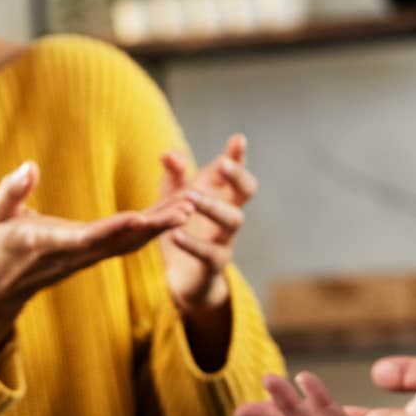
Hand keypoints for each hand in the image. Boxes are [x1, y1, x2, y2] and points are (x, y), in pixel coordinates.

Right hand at [0, 161, 189, 357]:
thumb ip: (12, 192)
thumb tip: (30, 166)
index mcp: (46, 243)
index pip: (84, 238)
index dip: (112, 229)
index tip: (138, 218)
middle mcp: (73, 254)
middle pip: (120, 242)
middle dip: (154, 226)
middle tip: (185, 208)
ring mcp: (86, 258)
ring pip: (130, 243)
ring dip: (161, 227)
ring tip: (190, 205)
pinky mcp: (94, 255)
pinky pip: (128, 243)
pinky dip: (152, 229)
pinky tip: (175, 213)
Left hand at [161, 134, 256, 311]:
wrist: (184, 275)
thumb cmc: (185, 227)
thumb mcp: (175, 198)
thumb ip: (173, 175)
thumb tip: (168, 154)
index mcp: (222, 193)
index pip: (235, 170)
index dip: (238, 156)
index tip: (238, 139)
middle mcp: (230, 213)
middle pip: (246, 191)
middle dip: (238, 176)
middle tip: (223, 164)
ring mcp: (226, 239)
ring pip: (233, 220)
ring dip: (213, 206)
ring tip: (191, 198)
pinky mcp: (215, 264)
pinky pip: (210, 253)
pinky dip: (193, 243)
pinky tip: (176, 234)